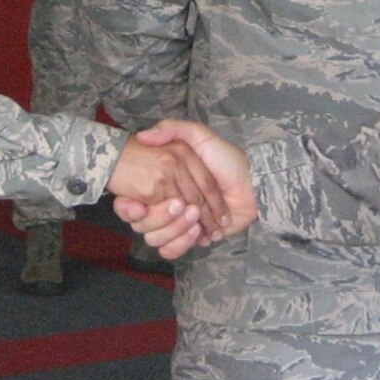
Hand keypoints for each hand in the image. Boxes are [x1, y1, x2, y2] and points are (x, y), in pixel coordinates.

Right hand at [106, 134, 228, 249]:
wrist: (252, 185)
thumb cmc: (226, 160)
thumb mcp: (199, 137)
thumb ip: (171, 129)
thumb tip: (141, 136)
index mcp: (162, 184)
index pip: (131, 202)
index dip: (128, 208)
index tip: (137, 206)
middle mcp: (166, 205)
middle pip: (142, 225)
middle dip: (160, 218)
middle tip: (181, 206)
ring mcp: (178, 224)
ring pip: (156, 239)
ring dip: (174, 231)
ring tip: (196, 220)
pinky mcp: (192, 238)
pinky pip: (172, 250)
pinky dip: (183, 243)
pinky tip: (200, 232)